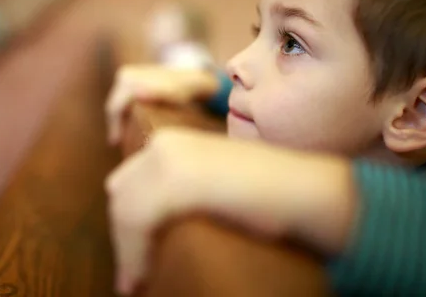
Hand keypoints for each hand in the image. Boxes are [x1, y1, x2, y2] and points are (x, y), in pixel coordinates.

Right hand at [104, 65, 218, 144]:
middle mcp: (125, 74)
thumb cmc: (183, 90)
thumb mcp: (173, 93)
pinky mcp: (131, 80)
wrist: (192, 79)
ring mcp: (127, 75)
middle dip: (115, 125)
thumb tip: (138, 94)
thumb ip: (158, 94)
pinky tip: (128, 128)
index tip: (116, 143)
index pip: (114, 108)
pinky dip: (124, 113)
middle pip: (113, 106)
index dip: (114, 127)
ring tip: (122, 140)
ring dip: (119, 121)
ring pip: (116, 104)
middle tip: (117, 144)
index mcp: (128, 79)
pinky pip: (123, 100)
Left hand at [105, 128, 356, 294]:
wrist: (304, 189)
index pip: (128, 182)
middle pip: (122, 194)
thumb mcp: (212, 185)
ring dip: (127, 251)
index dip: (128, 222)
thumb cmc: (265, 196)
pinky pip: (137, 221)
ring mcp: (169, 157)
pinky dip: (133, 255)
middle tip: (131, 276)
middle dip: (124, 235)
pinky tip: (137, 280)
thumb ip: (182, 190)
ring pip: (126, 210)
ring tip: (134, 283)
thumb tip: (155, 215)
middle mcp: (165, 144)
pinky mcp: (177, 178)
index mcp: (173, 142)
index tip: (134, 255)